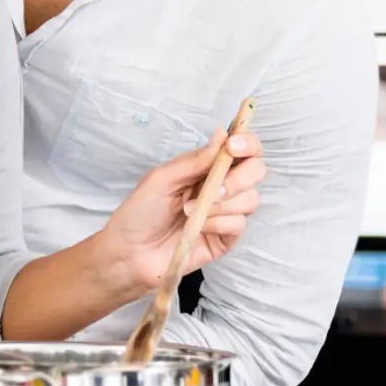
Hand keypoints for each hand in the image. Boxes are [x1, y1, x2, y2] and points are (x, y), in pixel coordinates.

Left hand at [97, 130, 264, 300]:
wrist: (129, 251)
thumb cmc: (140, 212)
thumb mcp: (162, 178)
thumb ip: (194, 160)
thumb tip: (223, 134)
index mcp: (205, 169)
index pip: (242, 150)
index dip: (247, 143)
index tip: (233, 146)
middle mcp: (220, 188)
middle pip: (256, 171)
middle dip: (240, 177)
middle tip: (216, 187)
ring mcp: (225, 213)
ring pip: (251, 199)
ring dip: (222, 203)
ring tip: (188, 210)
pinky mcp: (226, 238)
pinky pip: (239, 224)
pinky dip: (218, 222)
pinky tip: (197, 227)